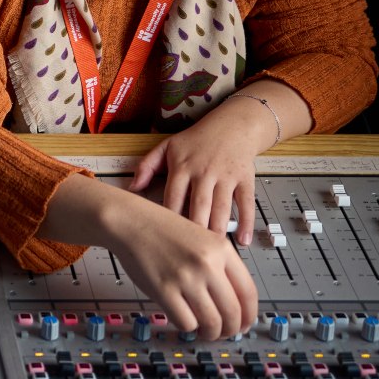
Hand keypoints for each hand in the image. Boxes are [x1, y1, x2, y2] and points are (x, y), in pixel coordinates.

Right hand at [101, 191, 259, 339]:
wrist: (130, 221)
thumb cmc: (162, 230)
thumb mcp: (202, 239)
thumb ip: (220, 266)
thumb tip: (234, 304)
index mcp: (221, 249)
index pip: (248, 293)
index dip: (249, 316)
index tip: (244, 324)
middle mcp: (207, 264)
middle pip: (233, 313)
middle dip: (230, 330)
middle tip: (224, 333)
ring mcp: (186, 278)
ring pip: (212, 322)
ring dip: (210, 333)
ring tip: (205, 330)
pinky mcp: (164, 290)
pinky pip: (186, 323)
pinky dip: (187, 326)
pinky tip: (184, 318)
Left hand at [129, 99, 273, 245]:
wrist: (233, 125)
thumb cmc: (197, 140)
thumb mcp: (167, 146)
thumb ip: (147, 166)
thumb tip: (131, 188)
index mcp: (182, 166)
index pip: (173, 197)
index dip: (169, 219)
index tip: (165, 238)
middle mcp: (204, 172)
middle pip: (198, 205)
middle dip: (195, 229)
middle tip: (191, 254)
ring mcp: (226, 176)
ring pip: (221, 207)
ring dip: (218, 230)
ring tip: (213, 251)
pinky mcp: (245, 179)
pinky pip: (246, 203)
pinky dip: (246, 222)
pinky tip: (243, 240)